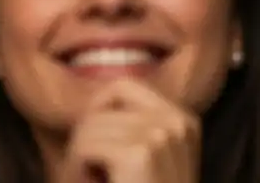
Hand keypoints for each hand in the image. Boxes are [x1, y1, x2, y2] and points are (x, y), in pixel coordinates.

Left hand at [58, 79, 199, 182]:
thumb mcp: (147, 155)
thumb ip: (130, 126)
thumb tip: (91, 102)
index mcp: (182, 119)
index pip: (123, 86)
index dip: (96, 108)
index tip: (92, 138)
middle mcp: (176, 121)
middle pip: (101, 108)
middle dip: (84, 139)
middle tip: (87, 169)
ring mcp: (161, 135)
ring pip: (88, 128)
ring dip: (78, 157)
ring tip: (91, 179)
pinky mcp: (140, 153)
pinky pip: (85, 147)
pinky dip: (77, 169)